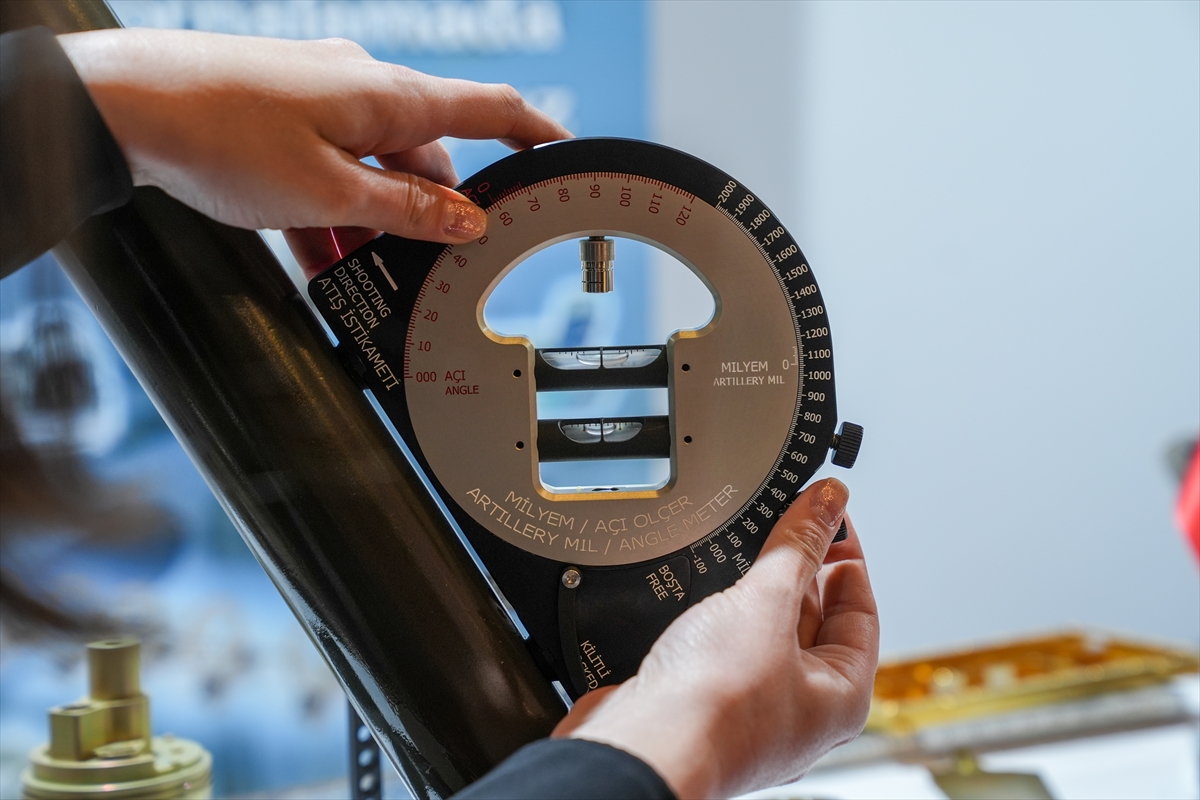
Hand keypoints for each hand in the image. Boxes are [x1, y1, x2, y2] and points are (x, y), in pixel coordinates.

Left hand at [57, 29, 569, 259]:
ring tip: (346, 265)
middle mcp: (362, 87)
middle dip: (427, 211)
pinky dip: (332, 206)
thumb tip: (468, 220)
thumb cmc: (223, 135)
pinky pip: (330, 163)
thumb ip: (407, 209)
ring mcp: (321, 96)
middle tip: (421, 264)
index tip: (568, 156)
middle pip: (426, 154)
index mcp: (390, 97)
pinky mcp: (284, 110)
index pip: (490, 109)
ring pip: (373, 166)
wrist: (121, 106)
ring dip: (371, 217)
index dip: (538, 134)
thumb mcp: (330, 194)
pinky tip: (313, 248)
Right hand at [554, 478, 877, 798]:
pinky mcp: (704, 703)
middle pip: (814, 621)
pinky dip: (719, 614)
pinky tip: (704, 590)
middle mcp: (801, 710)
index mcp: (841, 696)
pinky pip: (724, 646)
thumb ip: (797, 547)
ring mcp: (752, 710)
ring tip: (744, 546)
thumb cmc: (715, 708)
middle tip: (786, 519)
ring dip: (756, 591)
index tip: (828, 514)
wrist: (641, 748)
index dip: (846, 555)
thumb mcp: (766, 605)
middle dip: (799, 569)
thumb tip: (828, 503)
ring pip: (765, 633)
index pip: (860, 610)